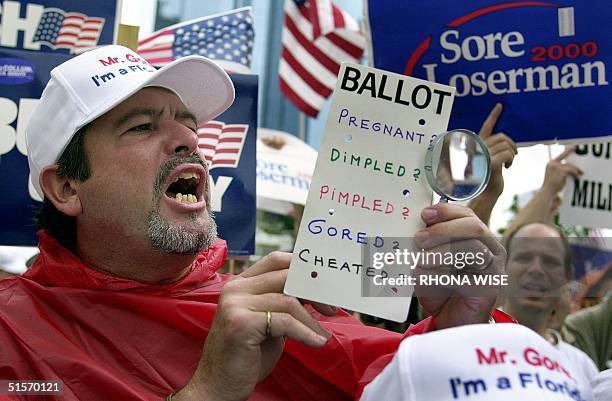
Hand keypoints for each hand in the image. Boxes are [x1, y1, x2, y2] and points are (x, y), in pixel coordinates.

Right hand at [175, 252, 334, 400]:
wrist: (219, 386)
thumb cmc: (246, 356)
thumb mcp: (269, 323)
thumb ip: (284, 304)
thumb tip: (316, 292)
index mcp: (240, 284)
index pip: (277, 260)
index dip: (303, 269)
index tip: (324, 285)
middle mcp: (235, 289)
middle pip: (286, 276)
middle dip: (313, 292)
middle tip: (331, 309)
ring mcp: (236, 304)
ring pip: (288, 301)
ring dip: (311, 320)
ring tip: (322, 335)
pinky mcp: (241, 323)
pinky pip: (285, 322)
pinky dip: (306, 333)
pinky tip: (316, 342)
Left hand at [414, 204, 505, 329]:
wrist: (451, 321)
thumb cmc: (440, 288)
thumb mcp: (428, 261)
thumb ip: (426, 245)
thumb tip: (416, 231)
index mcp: (476, 237)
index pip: (466, 214)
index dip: (446, 211)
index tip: (424, 214)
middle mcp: (490, 249)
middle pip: (474, 226)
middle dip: (443, 230)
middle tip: (420, 239)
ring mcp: (494, 267)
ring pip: (474, 248)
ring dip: (443, 253)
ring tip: (422, 261)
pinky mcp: (491, 287)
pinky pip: (472, 275)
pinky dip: (448, 275)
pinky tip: (433, 279)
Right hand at [478, 103, 516, 195]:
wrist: (485, 194)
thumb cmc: (489, 179)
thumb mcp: (491, 161)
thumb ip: (495, 150)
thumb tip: (509, 144)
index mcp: (477, 146)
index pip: (486, 126)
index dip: (493, 115)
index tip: (500, 105)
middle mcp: (478, 148)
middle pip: (502, 137)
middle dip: (512, 145)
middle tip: (513, 156)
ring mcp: (483, 155)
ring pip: (507, 145)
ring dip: (512, 154)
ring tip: (509, 164)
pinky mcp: (490, 162)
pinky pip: (508, 154)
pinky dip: (511, 160)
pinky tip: (507, 167)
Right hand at [542, 146, 582, 194]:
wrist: (547, 191)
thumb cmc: (550, 186)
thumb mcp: (554, 176)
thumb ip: (560, 170)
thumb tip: (571, 169)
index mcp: (550, 163)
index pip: (560, 156)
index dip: (567, 151)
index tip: (574, 147)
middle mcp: (553, 163)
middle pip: (567, 162)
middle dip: (575, 167)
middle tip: (582, 168)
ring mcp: (557, 166)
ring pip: (571, 166)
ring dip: (577, 171)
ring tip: (581, 174)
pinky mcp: (561, 170)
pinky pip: (572, 171)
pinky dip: (575, 174)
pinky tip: (578, 178)